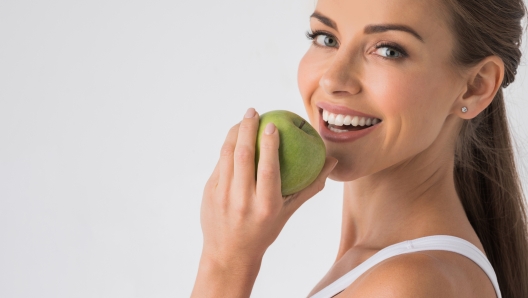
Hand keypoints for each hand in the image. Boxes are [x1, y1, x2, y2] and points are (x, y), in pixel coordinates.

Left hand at [200, 108, 337, 267]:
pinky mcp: (208, 194)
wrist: (229, 253)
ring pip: (226, 156)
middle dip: (247, 128)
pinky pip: (218, 165)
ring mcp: (221, 196)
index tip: (272, 124)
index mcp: (265, 205)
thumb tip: (332, 162)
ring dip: (234, 134)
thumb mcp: (288, 212)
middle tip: (253, 111)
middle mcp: (242, 200)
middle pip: (243, 156)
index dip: (269, 144)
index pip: (267, 169)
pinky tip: (233, 139)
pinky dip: (226, 148)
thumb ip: (309, 186)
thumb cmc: (264, 230)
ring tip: (242, 120)